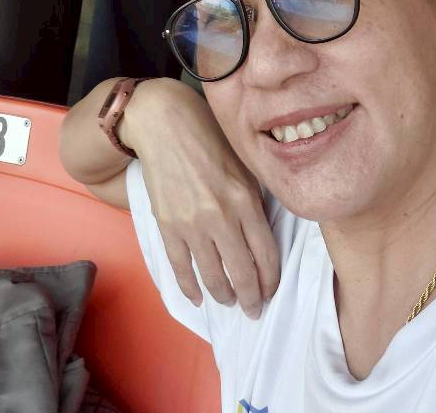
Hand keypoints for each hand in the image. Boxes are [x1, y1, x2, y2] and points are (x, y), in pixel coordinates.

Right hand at [122, 79, 279, 317]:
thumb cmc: (209, 137)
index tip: (271, 290)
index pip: (266, 254)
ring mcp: (192, 224)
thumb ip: (253, 200)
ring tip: (229, 303)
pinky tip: (199, 298)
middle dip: (250, 297)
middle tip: (253, 309)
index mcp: (245, 199)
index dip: (270, 279)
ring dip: (223, 296)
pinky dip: (190, 288)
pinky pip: (181, 267)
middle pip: (242, 272)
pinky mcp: (167, 226)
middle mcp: (221, 217)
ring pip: (213, 276)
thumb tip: (261, 235)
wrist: (164, 124)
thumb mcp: (243, 164)